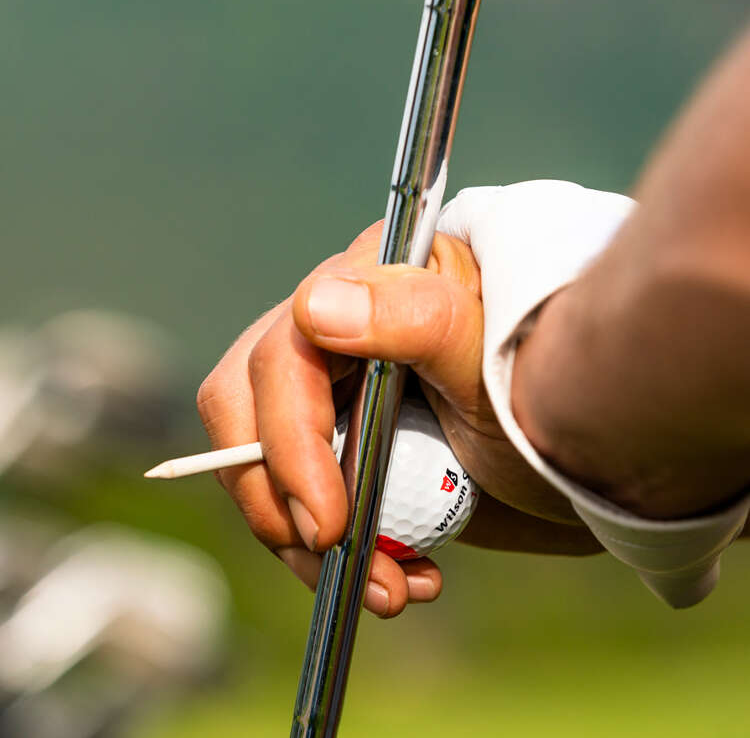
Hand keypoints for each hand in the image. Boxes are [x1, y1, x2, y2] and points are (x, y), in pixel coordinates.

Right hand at [197, 222, 599, 618]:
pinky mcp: (347, 452)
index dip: (287, 442)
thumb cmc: (553, 386)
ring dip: (306, 542)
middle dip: (277, 494)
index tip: (326, 523)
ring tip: (389, 589)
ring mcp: (337, 397)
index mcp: (366, 287)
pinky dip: (337, 552)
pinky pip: (303, 502)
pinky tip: (403, 576)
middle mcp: (337, 336)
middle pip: (245, 407)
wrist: (596, 446)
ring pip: (263, 465)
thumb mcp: (493, 353)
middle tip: (332, 554)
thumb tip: (316, 308)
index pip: (281, 356)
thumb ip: (415, 319)